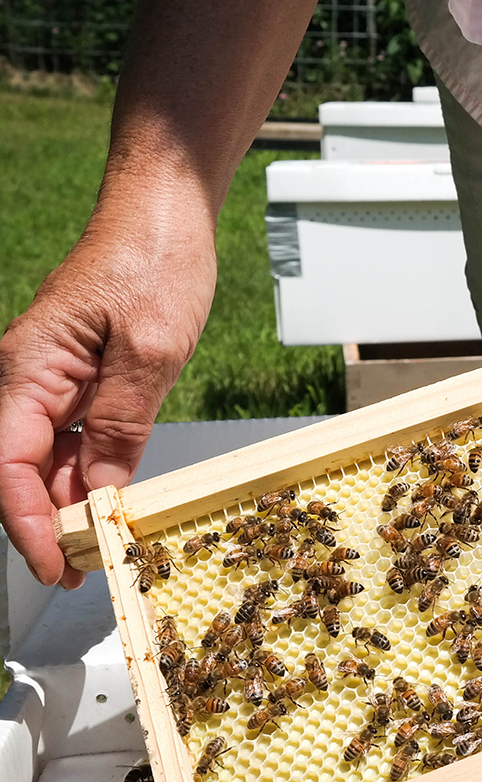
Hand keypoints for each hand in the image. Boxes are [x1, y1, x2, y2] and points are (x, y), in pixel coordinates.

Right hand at [0, 203, 214, 587]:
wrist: (166, 209)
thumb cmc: (155, 260)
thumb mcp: (151, 349)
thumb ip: (121, 424)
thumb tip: (99, 494)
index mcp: (29, 370)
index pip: (8, 467)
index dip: (28, 525)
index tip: (56, 568)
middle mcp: (30, 378)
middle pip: (23, 471)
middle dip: (50, 525)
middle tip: (90, 571)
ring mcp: (56, 378)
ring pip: (50, 459)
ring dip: (72, 505)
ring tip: (106, 548)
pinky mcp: (84, 377)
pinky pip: (76, 437)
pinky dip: (92, 473)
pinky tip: (114, 500)